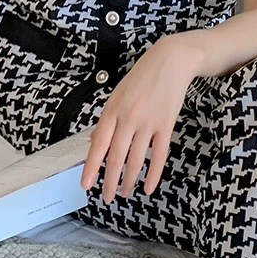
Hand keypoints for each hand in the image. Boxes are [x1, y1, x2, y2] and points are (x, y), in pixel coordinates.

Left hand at [80, 35, 201, 202]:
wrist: (171, 61)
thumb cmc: (142, 76)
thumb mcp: (117, 94)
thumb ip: (107, 119)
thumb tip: (93, 141)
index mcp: (113, 109)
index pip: (98, 144)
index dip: (91, 167)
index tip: (85, 184)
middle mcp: (129, 117)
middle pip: (116, 157)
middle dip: (110, 181)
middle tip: (106, 197)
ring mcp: (148, 122)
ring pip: (136, 159)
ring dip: (129, 180)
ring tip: (125, 192)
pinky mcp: (166, 125)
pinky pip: (159, 155)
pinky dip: (153, 174)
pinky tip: (148, 187)